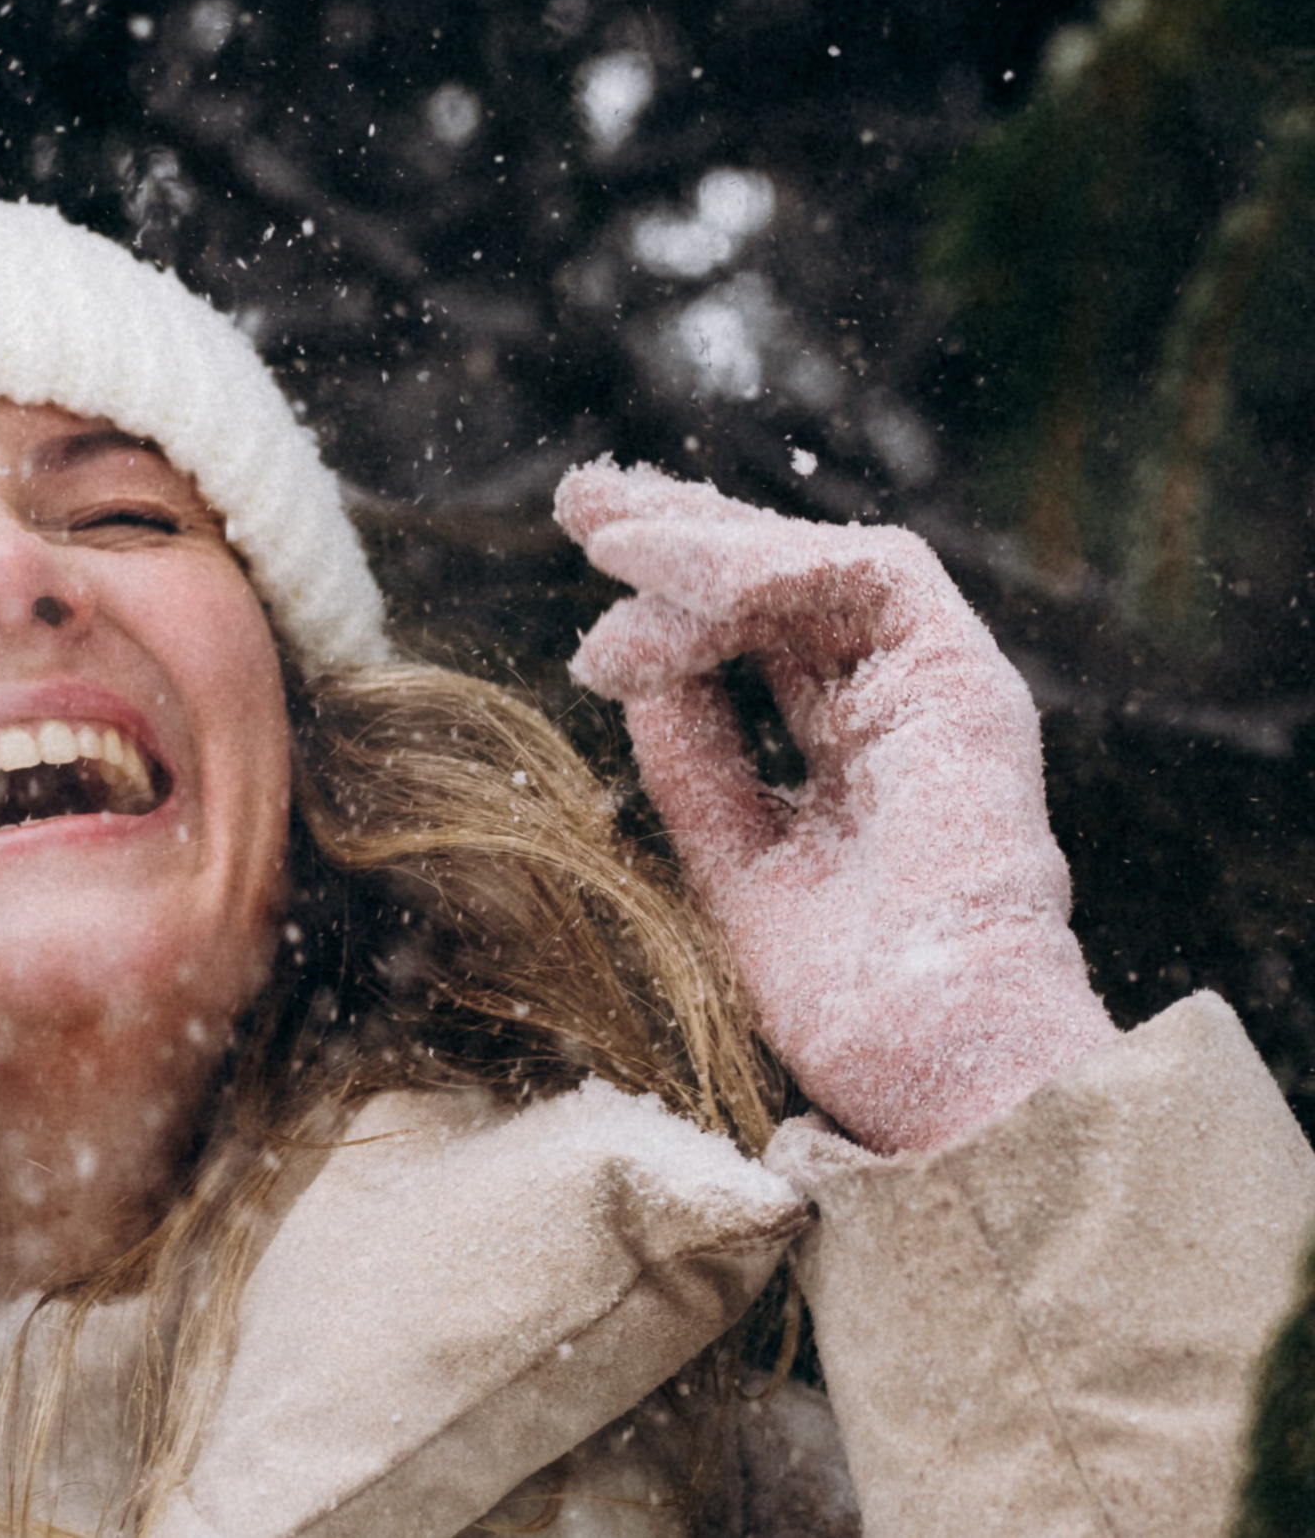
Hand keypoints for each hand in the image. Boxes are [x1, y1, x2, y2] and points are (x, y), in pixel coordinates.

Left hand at [554, 460, 1115, 1153]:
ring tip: (608, 546)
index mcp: (850, 767)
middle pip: (788, 589)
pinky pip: (874, 577)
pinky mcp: (968, 683)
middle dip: (683, 530)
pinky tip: (675, 582)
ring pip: (820, 568)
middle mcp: (898, 718)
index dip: (674, 597)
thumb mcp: (728, 862)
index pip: (760, 644)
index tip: (590, 566)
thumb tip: (630, 672)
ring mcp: (938, 697)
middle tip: (583, 495)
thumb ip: (694, 764)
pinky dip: (767, 568)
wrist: (921, 1054)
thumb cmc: (835, 1001)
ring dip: (708, 545)